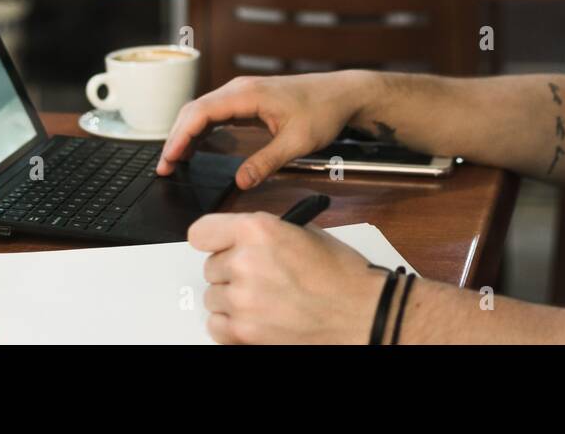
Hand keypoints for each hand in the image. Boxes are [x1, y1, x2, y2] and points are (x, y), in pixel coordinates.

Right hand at [157, 72, 371, 189]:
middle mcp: (240, 89)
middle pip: (194, 110)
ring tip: (173, 162)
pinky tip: (194, 148)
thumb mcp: (298, 142)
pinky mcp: (248, 101)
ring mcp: (243, 94)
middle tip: (163, 168)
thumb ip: (267, 161)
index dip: (180, 136)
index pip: (201, 112)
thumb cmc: (323, 110)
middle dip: (175, 138)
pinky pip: (215, 113)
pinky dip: (200, 130)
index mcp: (248, 94)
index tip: (169, 158)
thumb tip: (240, 181)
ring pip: (202, 111)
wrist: (342, 93)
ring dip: (185, 134)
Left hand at [190, 211, 387, 343]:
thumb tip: (238, 239)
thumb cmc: (342, 275)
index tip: (218, 245)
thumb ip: (264, 232)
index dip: (213, 239)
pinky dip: (232, 324)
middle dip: (230, 271)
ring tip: (265, 298)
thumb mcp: (303, 232)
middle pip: (210, 267)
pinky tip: (257, 317)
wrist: (362, 314)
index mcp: (258, 230)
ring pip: (213, 297)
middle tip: (259, 276)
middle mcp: (244, 262)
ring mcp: (242, 300)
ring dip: (232, 298)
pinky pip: (216, 325)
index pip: (202, 232)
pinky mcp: (244, 333)